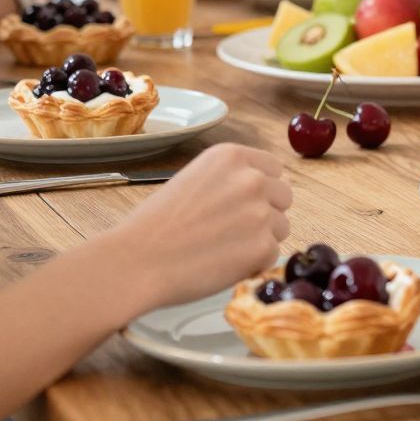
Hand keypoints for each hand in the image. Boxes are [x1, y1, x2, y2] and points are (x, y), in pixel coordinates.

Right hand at [107, 143, 292, 311]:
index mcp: (232, 156)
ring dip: (261, 239)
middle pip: (283, 197)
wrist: (136, 260)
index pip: (273, 168)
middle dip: (266, 213)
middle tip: (232, 231)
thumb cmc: (155, 224)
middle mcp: (251, 179)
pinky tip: (223, 264)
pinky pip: (271, 254)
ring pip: (281, 227)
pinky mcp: (262, 247)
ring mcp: (260, 212)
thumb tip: (261, 190)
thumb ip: (229, 179)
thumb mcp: (193, 179)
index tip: (242, 205)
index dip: (260, 189)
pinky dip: (253, 263)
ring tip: (223, 248)